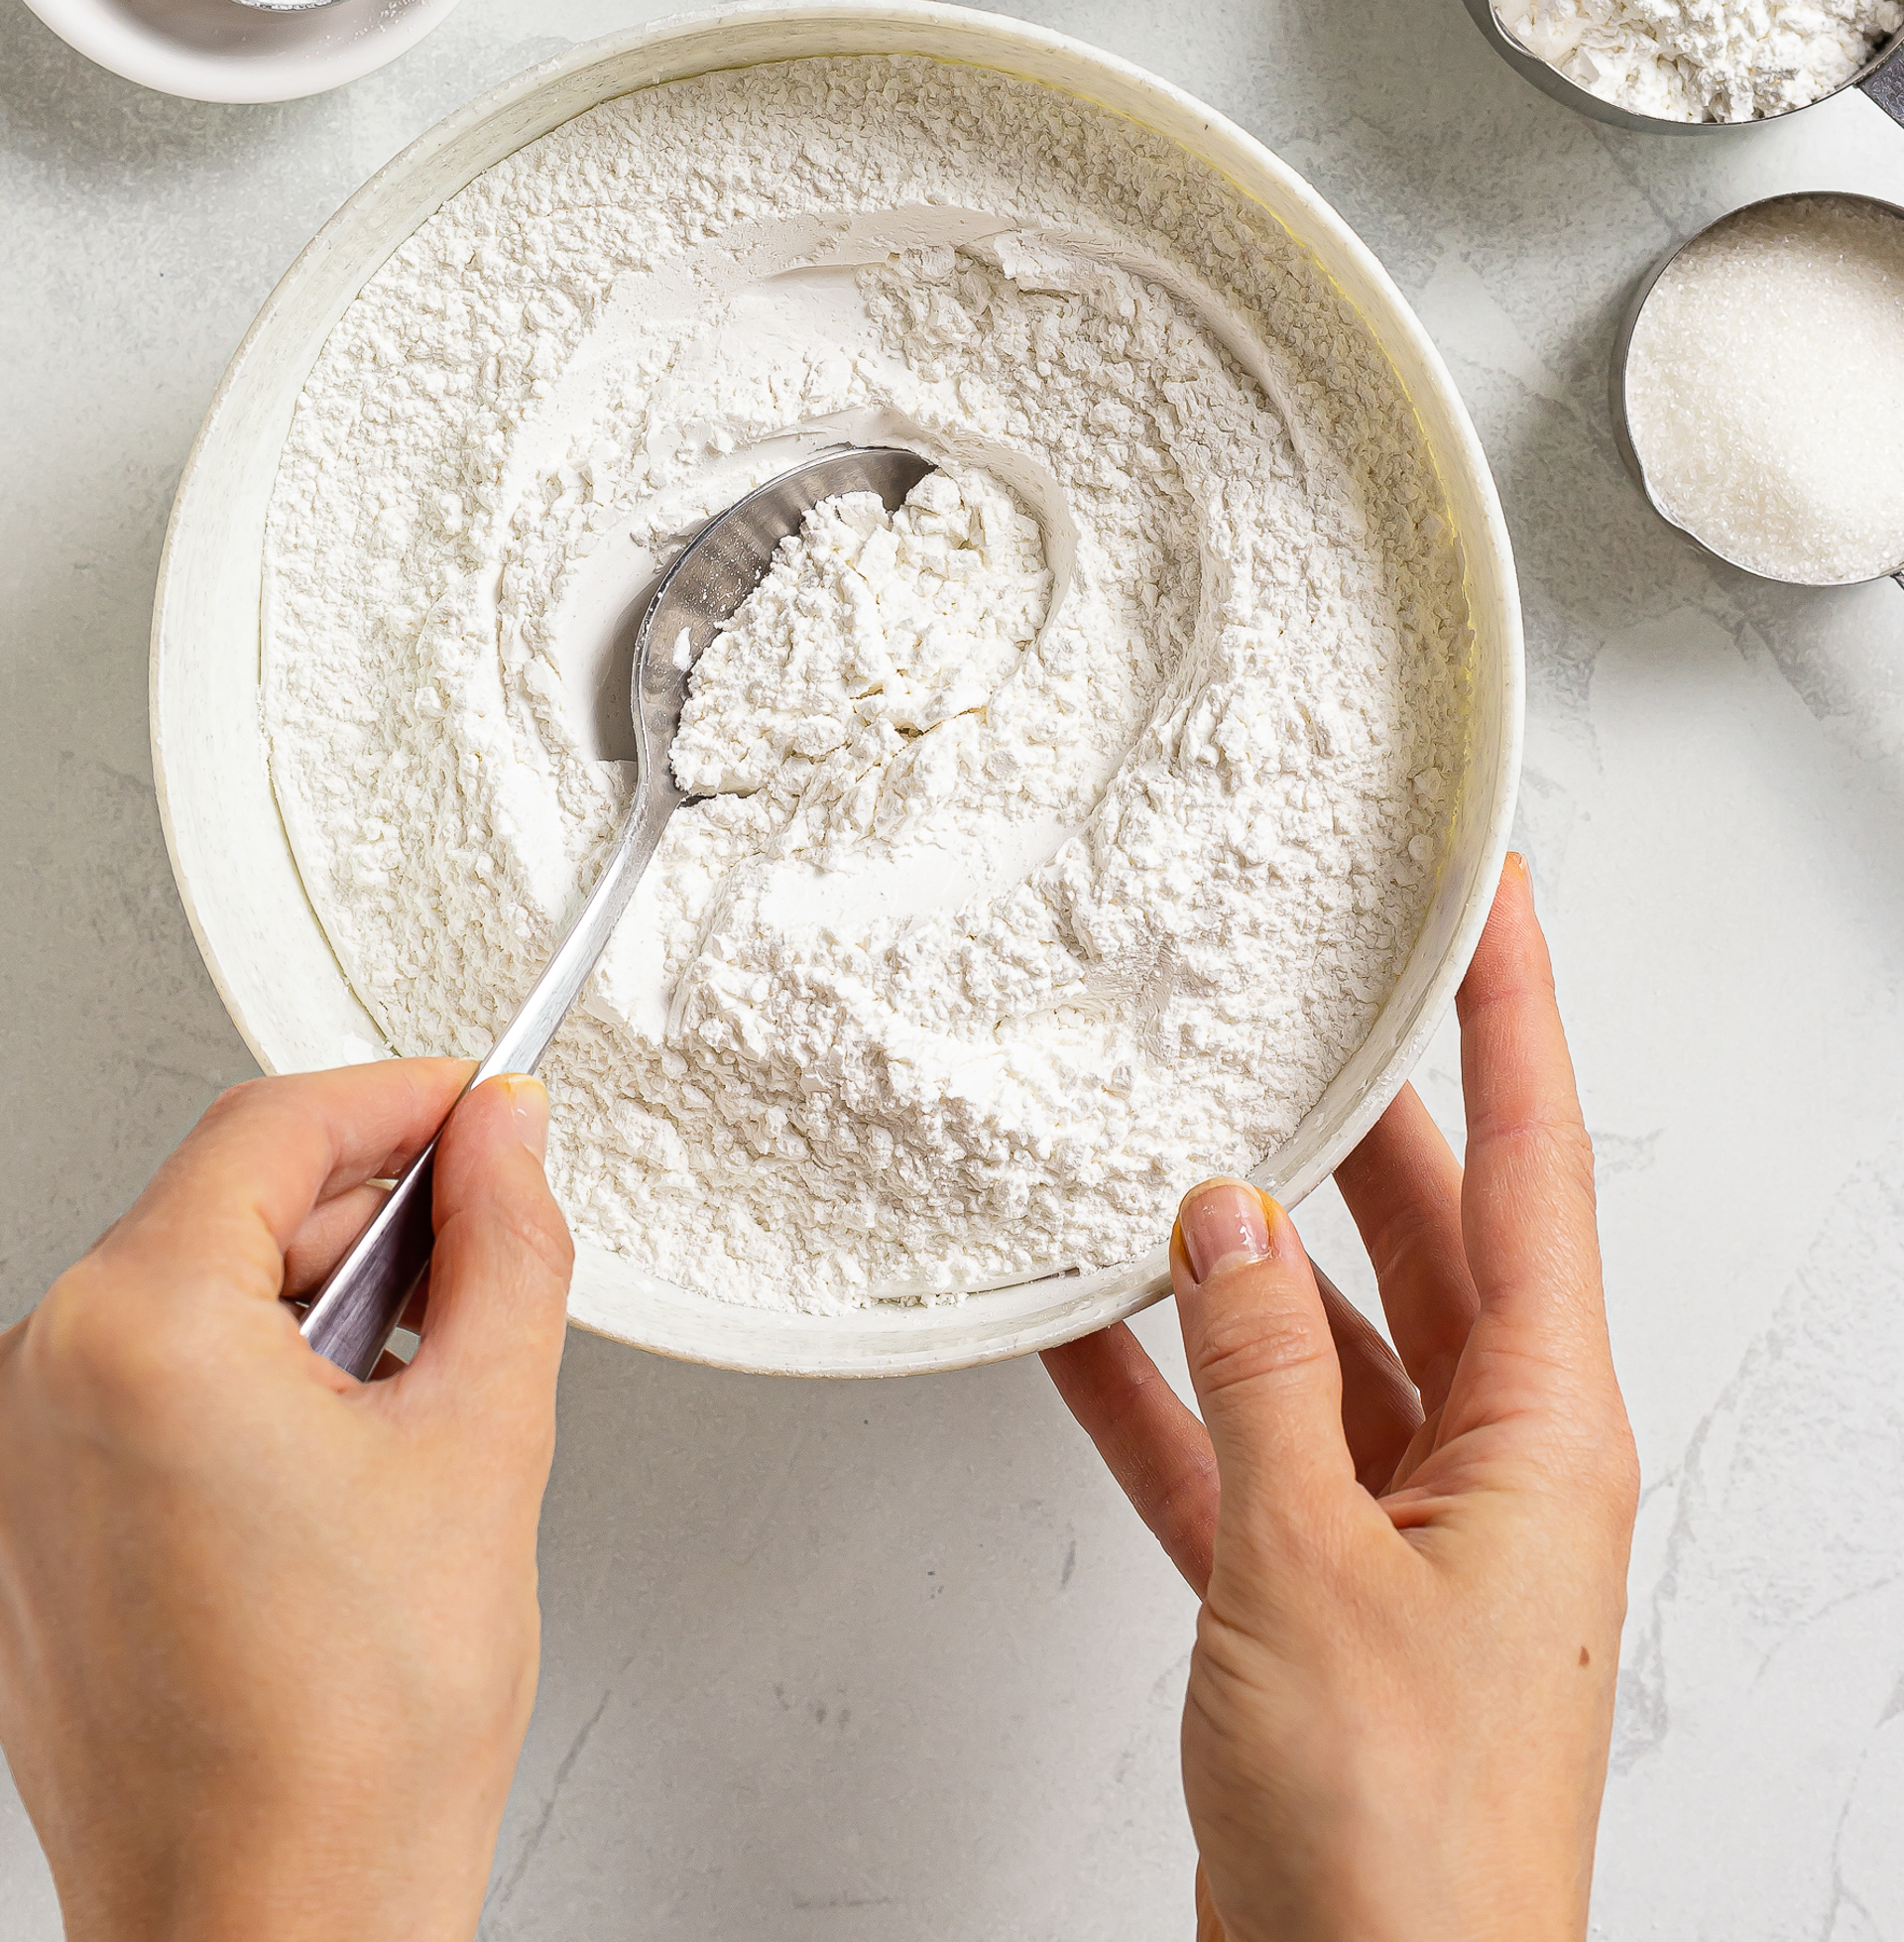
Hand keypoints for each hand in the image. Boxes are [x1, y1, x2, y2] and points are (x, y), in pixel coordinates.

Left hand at [0, 1060, 572, 1941]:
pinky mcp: (31, 1527)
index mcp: (137, 1331)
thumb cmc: (354, 1740)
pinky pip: (150, 1388)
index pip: (277, 1126)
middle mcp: (42, 1377)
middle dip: (371, 1214)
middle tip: (487, 1256)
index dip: (404, 1096)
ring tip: (423, 1398)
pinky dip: (254, 1382)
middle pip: (228, 1207)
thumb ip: (506, 1243)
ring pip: (193, 1297)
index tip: (484, 1103)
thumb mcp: (485, 1434)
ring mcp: (19, 1460)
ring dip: (319, 1306)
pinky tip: (346, 1464)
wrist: (277, 1931)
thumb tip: (505, 1138)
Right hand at [1045, 856, 1637, 1941]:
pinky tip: (1083, 1327)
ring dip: (1240, 1258)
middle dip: (1359, 1118)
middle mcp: (1487, 1462)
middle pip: (1426, 1234)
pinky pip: (1235, 1450)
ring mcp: (1400, 1528)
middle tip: (1307, 999)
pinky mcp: (1315, 1596)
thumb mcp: (1311, 1565)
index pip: (1533, 1169)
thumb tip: (1227, 1224)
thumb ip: (1259, 1374)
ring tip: (1168, 1146)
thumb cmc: (1407, 1844)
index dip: (1514, 1018)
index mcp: (1540, 1432)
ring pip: (1319, 1336)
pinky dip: (1163, 1391)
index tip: (1496, 902)